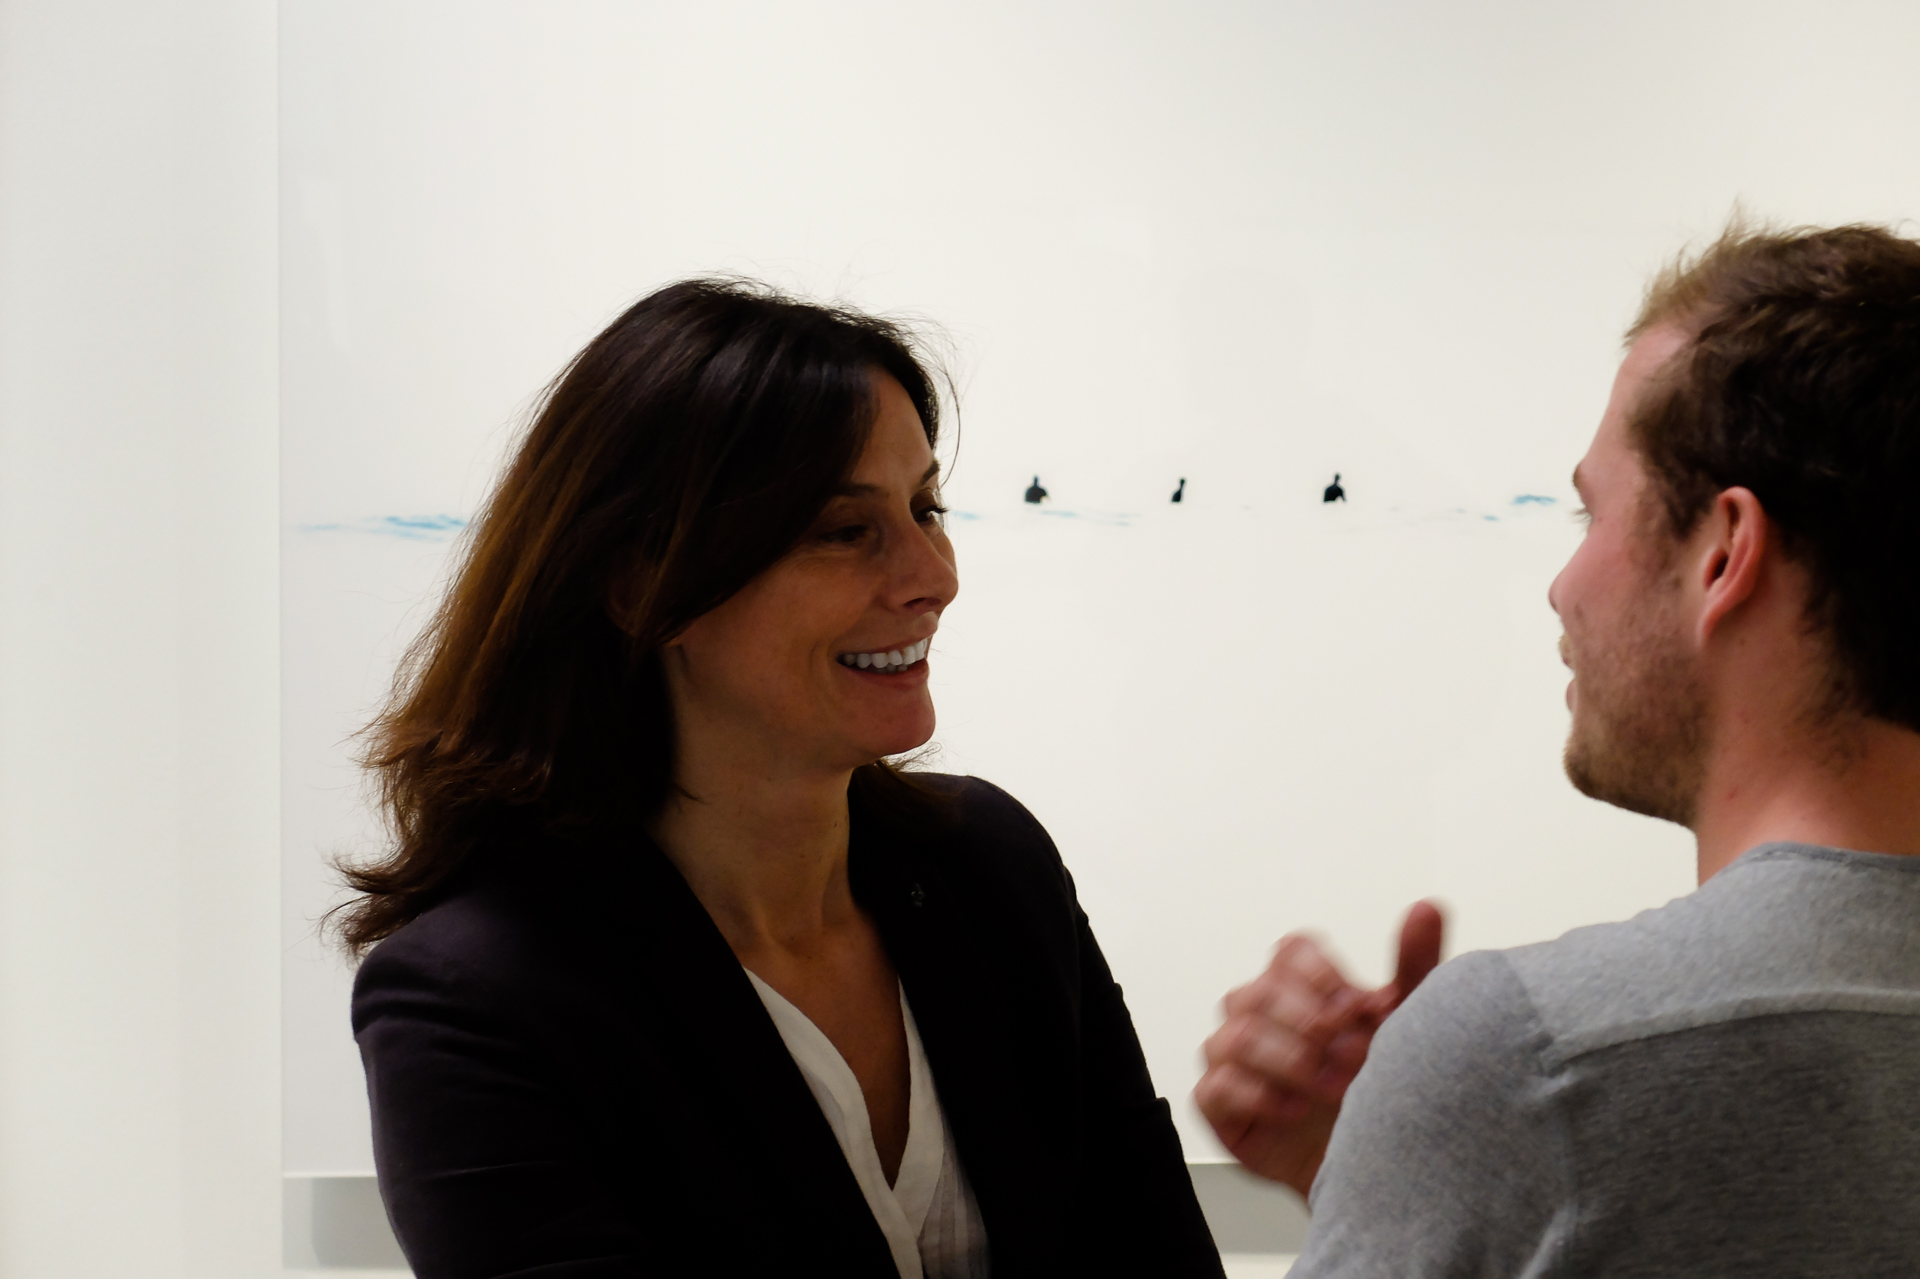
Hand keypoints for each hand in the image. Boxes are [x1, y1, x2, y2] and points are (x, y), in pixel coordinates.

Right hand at [1194, 901, 1444, 1196]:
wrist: (1373, 1161)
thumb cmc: (1380, 1087)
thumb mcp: (1408, 1023)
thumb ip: (1415, 965)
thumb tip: (1428, 908)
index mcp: (1297, 985)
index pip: (1290, 952)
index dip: (1322, 977)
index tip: (1358, 1009)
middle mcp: (1259, 1012)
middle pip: (1260, 992)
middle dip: (1312, 1027)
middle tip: (1355, 1058)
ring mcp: (1232, 1055)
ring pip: (1237, 1036)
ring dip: (1290, 1062)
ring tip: (1333, 1089)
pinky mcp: (1217, 1101)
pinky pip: (1215, 1086)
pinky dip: (1258, 1096)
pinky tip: (1296, 1110)